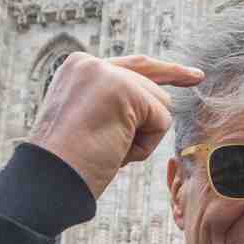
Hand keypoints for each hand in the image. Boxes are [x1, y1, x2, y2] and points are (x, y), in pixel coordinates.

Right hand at [29, 54, 202, 199]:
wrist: (48, 180)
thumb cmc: (68, 163)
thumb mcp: (87, 122)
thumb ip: (114, 103)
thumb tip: (157, 100)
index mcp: (78, 68)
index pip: (133, 66)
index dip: (166, 72)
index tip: (194, 76)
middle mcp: (90, 62)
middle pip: (151, 85)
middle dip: (156, 116)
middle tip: (167, 104)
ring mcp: (106, 73)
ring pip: (159, 104)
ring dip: (141, 137)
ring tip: (108, 150)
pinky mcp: (124, 90)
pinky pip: (161, 120)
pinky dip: (145, 145)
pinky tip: (116, 151)